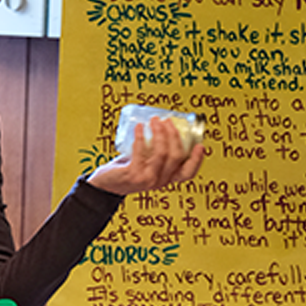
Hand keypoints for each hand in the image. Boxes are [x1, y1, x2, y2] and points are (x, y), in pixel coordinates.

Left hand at [86, 118, 205, 195]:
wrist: (106, 185)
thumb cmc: (128, 170)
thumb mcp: (148, 164)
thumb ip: (157, 152)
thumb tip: (164, 126)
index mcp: (168, 179)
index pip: (188, 173)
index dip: (197, 160)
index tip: (200, 145)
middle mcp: (160, 181)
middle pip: (176, 157)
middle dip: (174, 135)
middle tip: (168, 121)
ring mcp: (147, 179)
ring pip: (161, 154)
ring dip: (160, 133)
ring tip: (155, 120)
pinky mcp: (133, 175)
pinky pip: (141, 152)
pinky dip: (141, 137)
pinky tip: (140, 127)